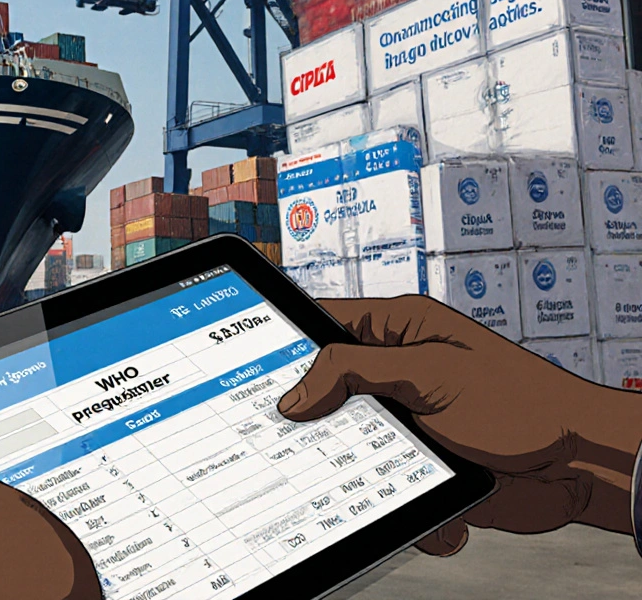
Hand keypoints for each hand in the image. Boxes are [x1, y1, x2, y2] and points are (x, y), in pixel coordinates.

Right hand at [279, 296, 641, 554]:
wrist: (580, 465)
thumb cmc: (522, 404)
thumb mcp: (430, 372)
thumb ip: (355, 371)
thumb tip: (291, 395)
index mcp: (398, 330)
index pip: (322, 323)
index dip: (284, 344)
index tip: (251, 374)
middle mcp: (394, 374)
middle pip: (324, 394)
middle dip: (318, 424)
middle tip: (302, 440)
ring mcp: (404, 422)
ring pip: (346, 449)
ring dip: (359, 473)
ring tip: (393, 475)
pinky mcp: (417, 466)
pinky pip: (380, 488)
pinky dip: (400, 506)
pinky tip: (436, 505)